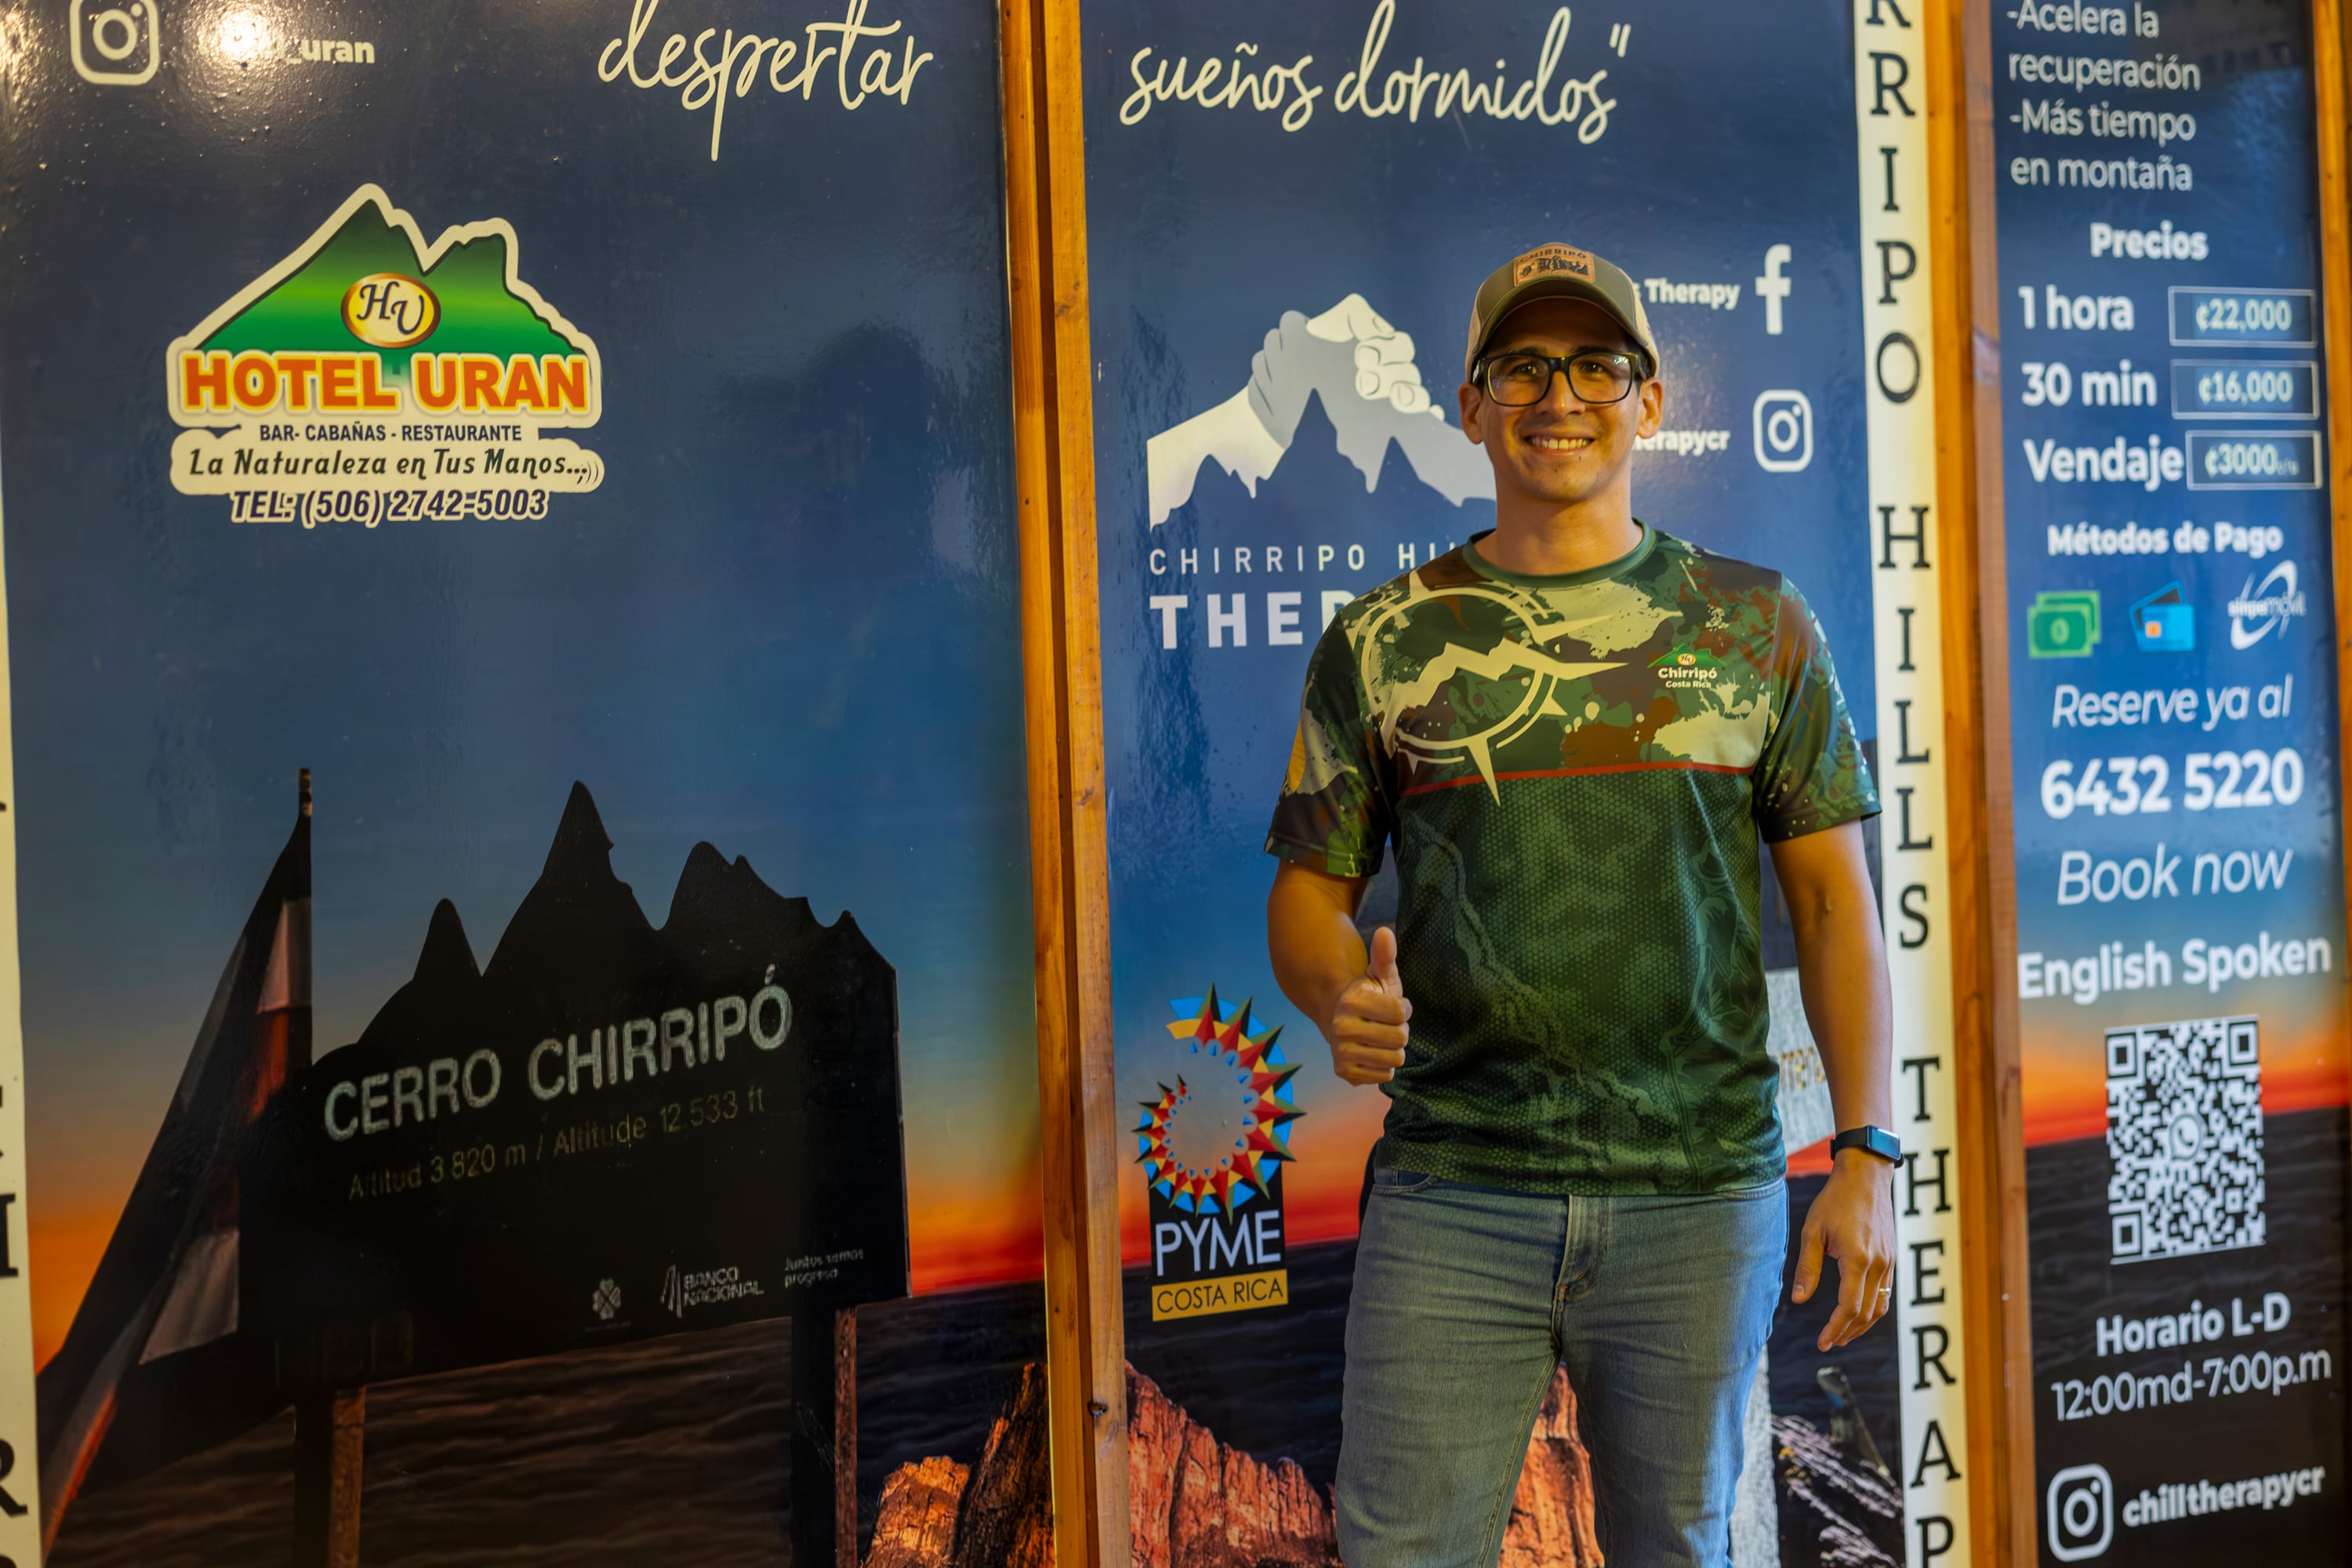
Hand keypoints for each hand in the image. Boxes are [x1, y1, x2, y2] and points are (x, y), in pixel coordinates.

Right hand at [1324, 926, 1410, 1085]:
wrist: (1341, 1022)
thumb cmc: (1369, 997)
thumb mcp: (1379, 975)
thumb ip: (1385, 955)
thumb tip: (1385, 931)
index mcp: (1351, 1001)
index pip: (1400, 1012)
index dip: (1403, 1009)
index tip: (1394, 1006)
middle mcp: (1341, 1028)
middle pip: (1400, 1038)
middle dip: (1400, 1031)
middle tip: (1386, 1025)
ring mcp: (1341, 1052)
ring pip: (1395, 1059)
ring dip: (1393, 1050)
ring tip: (1380, 1039)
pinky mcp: (1345, 1073)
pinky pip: (1385, 1076)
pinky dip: (1384, 1067)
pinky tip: (1373, 1054)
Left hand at [1791, 1149, 1897, 1349]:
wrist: (1866, 1176)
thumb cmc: (1835, 1200)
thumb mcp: (1813, 1231)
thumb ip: (1808, 1267)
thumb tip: (1798, 1300)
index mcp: (1857, 1259)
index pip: (1849, 1307)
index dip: (1836, 1329)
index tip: (1823, 1343)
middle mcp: (1879, 1264)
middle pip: (1866, 1313)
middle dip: (1847, 1332)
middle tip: (1830, 1343)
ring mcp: (1889, 1261)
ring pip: (1880, 1306)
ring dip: (1862, 1325)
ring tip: (1843, 1335)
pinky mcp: (1892, 1257)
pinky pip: (1886, 1292)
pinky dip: (1873, 1308)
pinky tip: (1858, 1312)